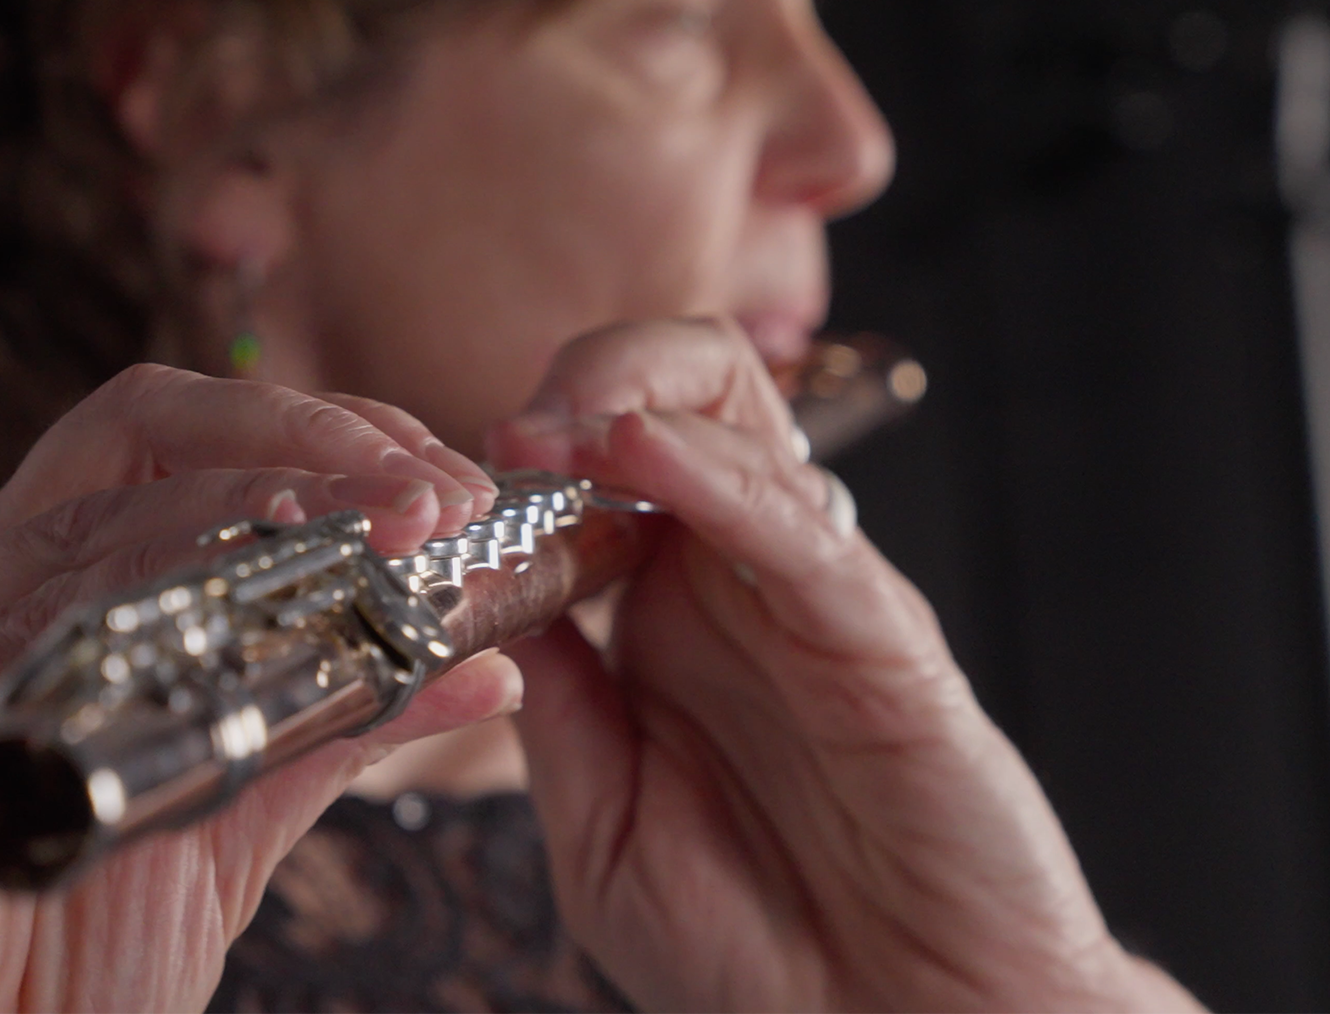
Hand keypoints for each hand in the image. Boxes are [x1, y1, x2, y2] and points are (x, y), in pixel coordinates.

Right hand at [0, 365, 523, 1013]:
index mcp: (62, 597)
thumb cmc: (53, 964)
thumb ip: (343, 723)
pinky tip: (263, 596)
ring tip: (389, 533)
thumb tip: (488, 662)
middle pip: (142, 426)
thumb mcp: (234, 816)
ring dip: (263, 505)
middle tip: (436, 494)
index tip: (453, 488)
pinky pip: (31, 625)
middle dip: (308, 433)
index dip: (328, 436)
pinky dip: (156, 593)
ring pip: (97, 512)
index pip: (193, 445)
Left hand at [488, 320, 1206, 1012]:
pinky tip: (646, 449)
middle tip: (515, 428)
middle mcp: (743, 587)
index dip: (527, 452)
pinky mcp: (885, 643)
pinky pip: (801, 534)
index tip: (445, 487)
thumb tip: (489, 600)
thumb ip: (557, 713)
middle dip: (595, 374)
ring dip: (640, 395)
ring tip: (555, 422)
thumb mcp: (605, 833)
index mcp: (672, 621)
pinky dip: (722, 476)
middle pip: (687, 400)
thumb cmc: (760, 955)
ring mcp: (814, 602)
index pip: (608, 468)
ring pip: (746, 426)